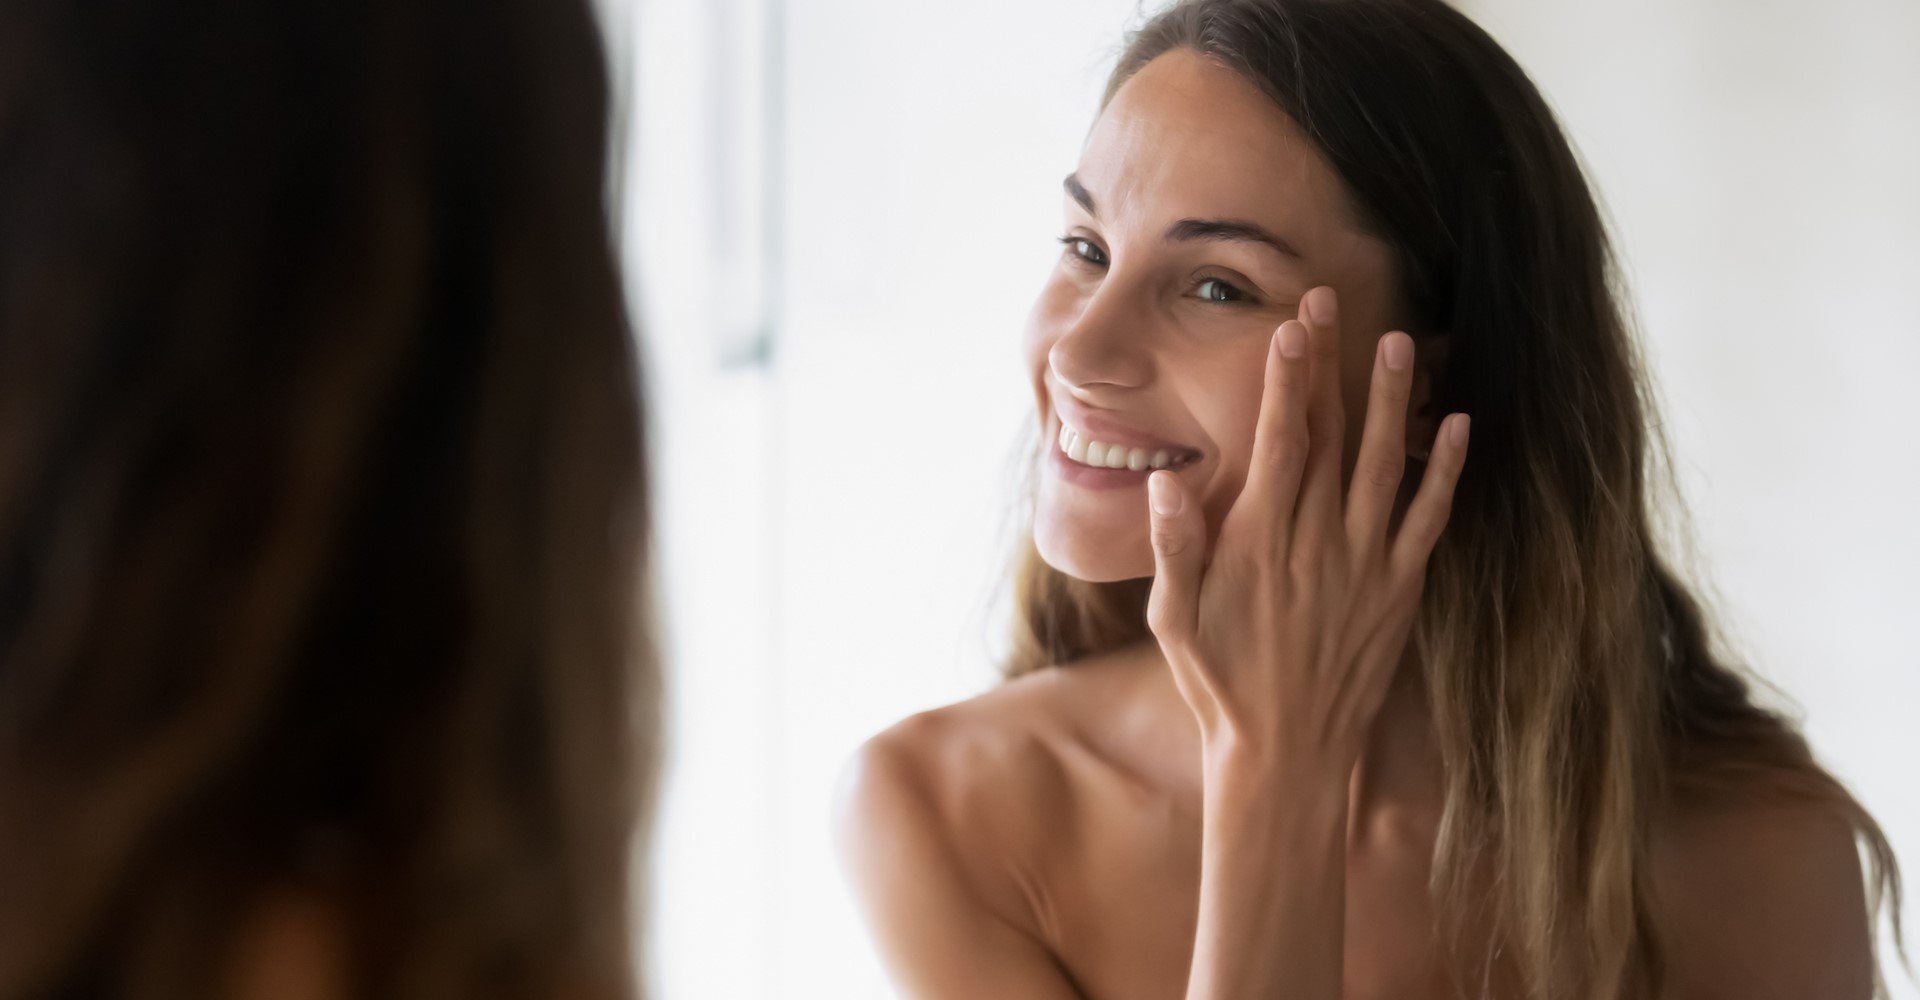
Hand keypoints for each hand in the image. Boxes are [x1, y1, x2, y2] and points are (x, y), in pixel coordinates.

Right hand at [1143, 285, 1468, 771]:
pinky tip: (1457, 426)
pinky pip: (1429, 520)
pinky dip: (1445, 472)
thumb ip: (1174, 549)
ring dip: (1394, 402)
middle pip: (1331, 438)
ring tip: (1400, 342)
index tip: (1290, 329)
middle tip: (1331, 302)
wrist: (1286, 755)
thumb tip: (1165, 483)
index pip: (1279, 445)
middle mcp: (1318, 545)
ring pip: (1385, 466)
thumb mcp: (1174, 621)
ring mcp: (1365, 567)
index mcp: (1260, 544)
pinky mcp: (1399, 592)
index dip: (1286, 383)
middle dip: (1331, 366)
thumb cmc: (1219, 685)